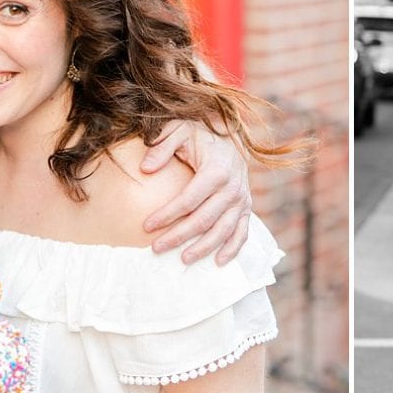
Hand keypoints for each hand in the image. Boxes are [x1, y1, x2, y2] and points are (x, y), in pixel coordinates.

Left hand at [140, 122, 252, 263]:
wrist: (230, 136)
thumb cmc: (199, 136)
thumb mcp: (179, 130)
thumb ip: (161, 146)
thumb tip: (145, 169)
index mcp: (216, 170)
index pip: (188, 200)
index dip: (167, 215)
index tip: (146, 226)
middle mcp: (233, 187)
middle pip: (204, 219)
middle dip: (179, 236)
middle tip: (156, 248)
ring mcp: (242, 200)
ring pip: (223, 230)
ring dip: (204, 248)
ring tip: (183, 259)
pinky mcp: (247, 207)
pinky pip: (242, 232)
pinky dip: (232, 249)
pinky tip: (218, 263)